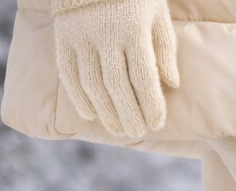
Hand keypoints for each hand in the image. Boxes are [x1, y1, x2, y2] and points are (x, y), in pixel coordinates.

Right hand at [54, 0, 179, 137]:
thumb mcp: (156, 11)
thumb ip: (164, 47)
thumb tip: (171, 84)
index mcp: (133, 27)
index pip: (143, 75)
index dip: (151, 103)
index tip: (157, 124)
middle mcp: (106, 34)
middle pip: (117, 85)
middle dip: (129, 113)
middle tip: (137, 132)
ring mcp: (82, 36)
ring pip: (93, 84)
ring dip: (106, 111)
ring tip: (118, 129)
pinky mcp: (64, 37)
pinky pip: (69, 74)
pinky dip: (79, 98)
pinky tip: (90, 115)